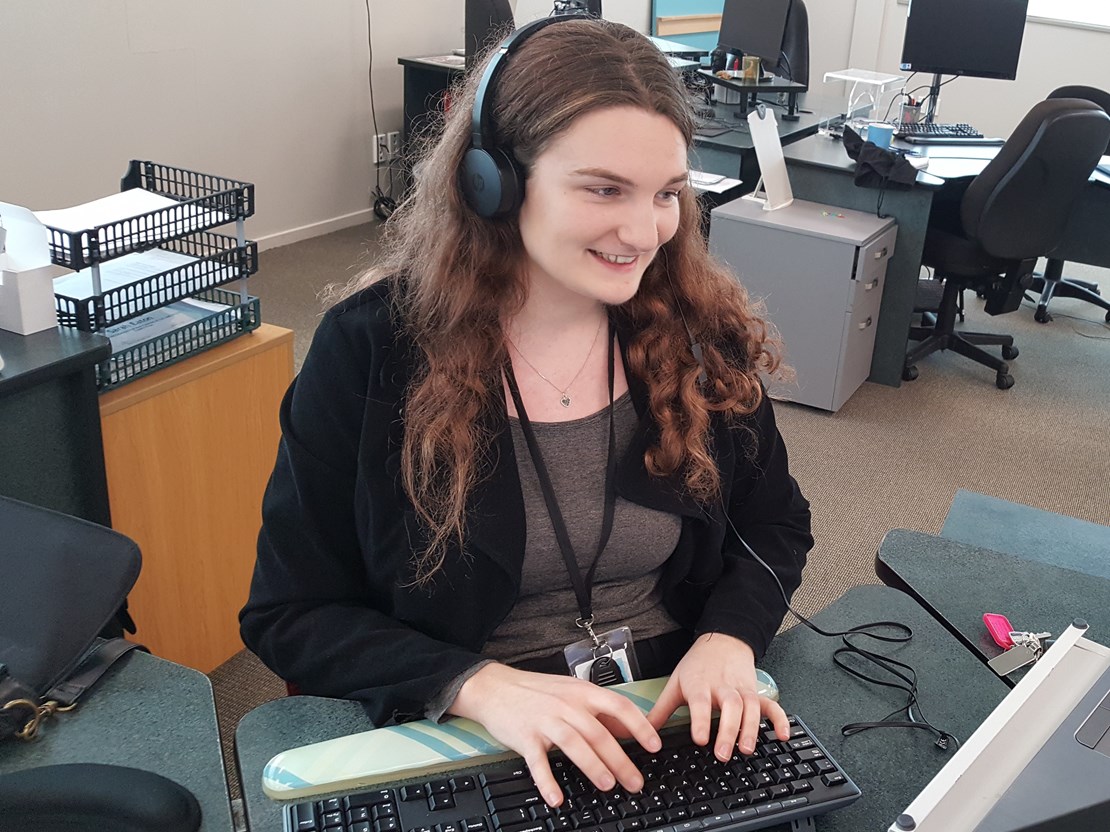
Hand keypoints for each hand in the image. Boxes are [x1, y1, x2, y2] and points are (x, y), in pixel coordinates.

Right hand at [448, 663, 660, 806]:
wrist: (495, 687)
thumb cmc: (536, 692)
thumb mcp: (571, 692)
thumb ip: (598, 710)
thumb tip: (628, 732)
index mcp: (582, 692)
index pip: (618, 706)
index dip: (639, 726)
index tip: (654, 745)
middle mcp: (566, 705)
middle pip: (599, 732)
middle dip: (621, 759)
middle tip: (635, 781)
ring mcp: (545, 720)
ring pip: (574, 744)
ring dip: (593, 766)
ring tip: (608, 785)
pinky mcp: (525, 737)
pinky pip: (538, 762)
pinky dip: (547, 781)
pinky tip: (557, 798)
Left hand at [645, 632, 788, 760]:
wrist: (722, 640)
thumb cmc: (697, 666)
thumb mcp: (675, 684)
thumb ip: (661, 711)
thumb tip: (640, 733)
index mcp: (699, 684)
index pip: (700, 702)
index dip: (701, 720)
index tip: (700, 739)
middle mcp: (723, 687)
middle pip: (729, 706)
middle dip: (727, 730)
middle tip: (722, 754)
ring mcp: (742, 689)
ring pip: (750, 707)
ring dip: (750, 728)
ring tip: (746, 749)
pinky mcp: (756, 692)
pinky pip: (771, 705)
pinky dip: (780, 719)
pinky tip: (782, 736)